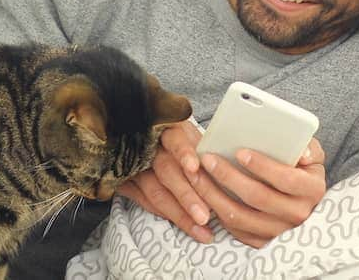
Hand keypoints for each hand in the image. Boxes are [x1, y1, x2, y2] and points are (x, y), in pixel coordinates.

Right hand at [117, 121, 214, 242]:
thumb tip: (231, 166)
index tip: (194, 167)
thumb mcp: (190, 135)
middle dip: (186, 195)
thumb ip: (204, 149)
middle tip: (204, 216)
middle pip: (166, 170)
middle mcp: (150, 146)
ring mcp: (136, 165)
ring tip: (200, 230)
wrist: (142, 139)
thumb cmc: (178, 139)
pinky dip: (164, 214)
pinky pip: (144, 201)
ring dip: (179, 213)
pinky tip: (184, 225)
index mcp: (169, 129)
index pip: (175, 139)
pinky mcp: (127, 180)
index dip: (184, 153)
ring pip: (155, 191)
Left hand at [194, 138, 325, 247]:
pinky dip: (216, 211)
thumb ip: (307, 148)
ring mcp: (278, 231)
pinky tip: (203, 194)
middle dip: (229, 176)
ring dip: (214, 195)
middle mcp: (297, 214)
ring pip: (240, 216)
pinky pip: (234, 229)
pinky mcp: (262, 241)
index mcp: (311, 190)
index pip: (286, 179)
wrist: (303, 202)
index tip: (240, 152)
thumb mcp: (311, 156)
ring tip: (197, 175)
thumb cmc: (302, 171)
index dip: (262, 166)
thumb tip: (301, 152)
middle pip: (257, 197)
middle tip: (209, 159)